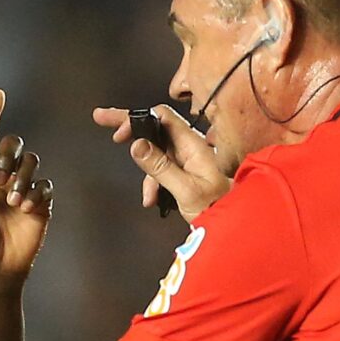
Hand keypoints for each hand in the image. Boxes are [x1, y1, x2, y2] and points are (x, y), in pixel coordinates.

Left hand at [0, 88, 54, 282]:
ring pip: (30, 161)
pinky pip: (44, 185)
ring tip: (10, 199)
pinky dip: (33, 192)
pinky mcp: (41, 203)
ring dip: (20, 176)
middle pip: (13, 144)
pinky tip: (22, 208)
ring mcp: (24, 188)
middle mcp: (4, 175)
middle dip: (8, 154)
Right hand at [92, 103, 231, 219]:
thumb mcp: (185, 189)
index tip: (119, 129)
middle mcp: (190, 146)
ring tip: (148, 195)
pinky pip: (163, 168)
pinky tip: (154, 199)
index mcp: (192, 144)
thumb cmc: (219, 207)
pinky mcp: (186, 171)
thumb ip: (160, 166)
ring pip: (156, 153)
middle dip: (130, 127)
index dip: (137, 118)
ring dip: (147, 173)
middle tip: (102, 118)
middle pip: (155, 128)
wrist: (237, 224)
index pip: (161, 116)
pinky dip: (154, 183)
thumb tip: (137, 144)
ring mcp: (188, 158)